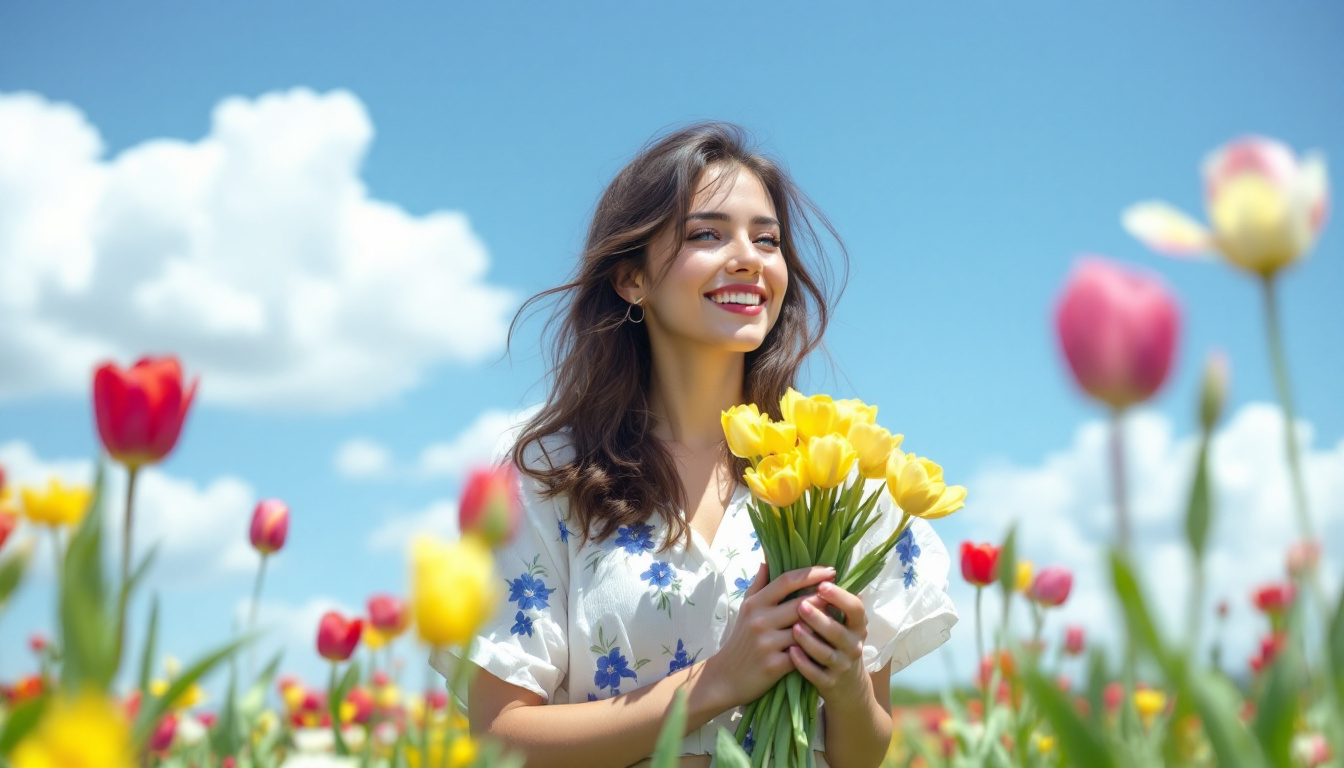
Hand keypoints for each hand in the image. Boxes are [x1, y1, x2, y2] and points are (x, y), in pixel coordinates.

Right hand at [705, 563, 836, 708]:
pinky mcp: (774, 665)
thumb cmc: (740, 640)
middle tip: (841, 595)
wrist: (726, 677)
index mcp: (755, 604)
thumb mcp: (744, 609)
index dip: (811, 574)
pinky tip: (827, 645)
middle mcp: (760, 620)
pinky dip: (815, 648)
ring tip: (838, 619)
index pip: (787, 581)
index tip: (831, 571)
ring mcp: (767, 643)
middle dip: (824, 598)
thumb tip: (767, 559)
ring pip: (806, 629)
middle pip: (801, 603)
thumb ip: (758, 584)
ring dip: (824, 624)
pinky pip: (803, 654)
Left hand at [789, 581, 870, 705]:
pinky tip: (791, 652)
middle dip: (820, 617)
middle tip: (800, 604)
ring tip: (793, 628)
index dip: (840, 596)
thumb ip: (831, 599)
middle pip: (838, 631)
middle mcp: (853, 645)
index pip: (855, 608)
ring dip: (809, 640)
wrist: (846, 686)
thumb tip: (818, 565)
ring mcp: (842, 665)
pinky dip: (804, 664)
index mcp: (856, 625)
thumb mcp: (841, 622)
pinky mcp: (830, 683)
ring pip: (826, 653)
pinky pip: (817, 674)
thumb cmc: (836, 643)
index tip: (822, 584)